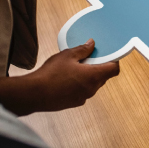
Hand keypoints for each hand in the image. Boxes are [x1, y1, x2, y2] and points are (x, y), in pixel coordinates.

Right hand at [0, 40, 118, 114]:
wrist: (34, 94)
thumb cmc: (51, 74)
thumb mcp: (67, 55)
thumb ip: (82, 50)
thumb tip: (91, 44)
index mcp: (93, 76)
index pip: (114, 70)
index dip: (114, 62)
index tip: (109, 56)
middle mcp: (92, 89)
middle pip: (104, 77)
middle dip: (99, 68)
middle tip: (88, 59)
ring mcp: (84, 98)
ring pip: (93, 85)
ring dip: (89, 77)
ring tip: (75, 68)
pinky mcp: (75, 103)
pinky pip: (83, 92)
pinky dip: (80, 85)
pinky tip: (67, 79)